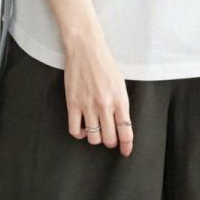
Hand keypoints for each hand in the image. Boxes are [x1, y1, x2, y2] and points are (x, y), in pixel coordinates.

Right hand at [63, 32, 133, 154]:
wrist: (85, 48)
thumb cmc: (104, 63)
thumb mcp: (120, 84)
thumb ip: (121, 104)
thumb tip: (120, 123)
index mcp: (120, 100)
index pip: (126, 131)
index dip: (127, 146)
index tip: (126, 152)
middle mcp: (105, 105)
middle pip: (109, 139)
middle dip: (111, 142)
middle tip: (109, 138)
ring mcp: (88, 105)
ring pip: (93, 138)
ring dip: (96, 139)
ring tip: (96, 132)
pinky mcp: (72, 103)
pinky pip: (74, 130)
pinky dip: (80, 134)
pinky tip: (83, 128)